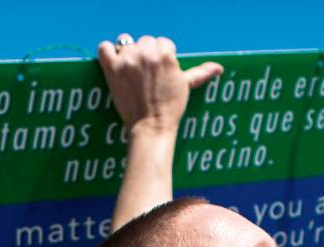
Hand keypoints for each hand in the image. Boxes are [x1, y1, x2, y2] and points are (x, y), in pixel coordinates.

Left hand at [98, 34, 222, 134]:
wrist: (151, 128)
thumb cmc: (171, 109)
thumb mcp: (186, 87)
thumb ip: (200, 73)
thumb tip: (219, 68)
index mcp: (166, 54)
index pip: (162, 43)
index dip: (161, 58)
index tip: (160, 75)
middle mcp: (146, 53)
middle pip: (145, 41)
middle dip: (146, 56)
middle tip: (147, 78)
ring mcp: (127, 60)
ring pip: (126, 43)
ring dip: (128, 54)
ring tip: (132, 73)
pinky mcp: (112, 69)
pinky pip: (104, 48)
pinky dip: (107, 53)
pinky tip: (114, 64)